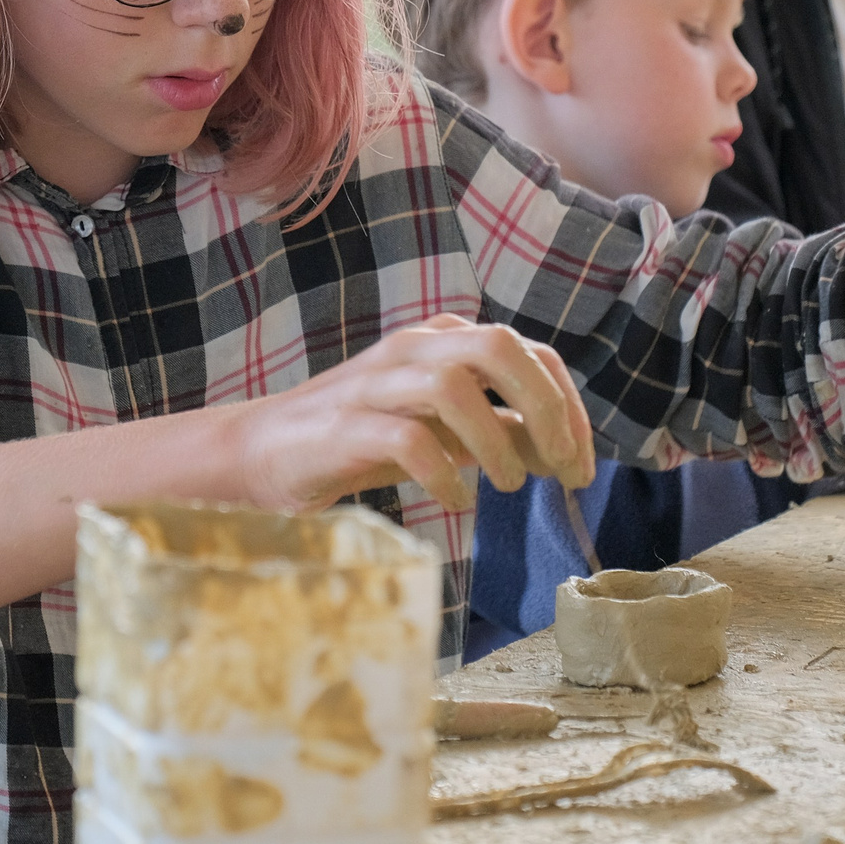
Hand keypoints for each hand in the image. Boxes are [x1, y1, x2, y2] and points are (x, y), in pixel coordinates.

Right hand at [233, 315, 596, 513]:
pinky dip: (443, 475)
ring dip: (494, 441)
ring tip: (506, 486)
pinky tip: (455, 501)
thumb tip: (565, 451)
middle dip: (544, 407)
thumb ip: (500, 432)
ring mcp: (374, 383)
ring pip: (452, 386)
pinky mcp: (343, 426)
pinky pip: (406, 438)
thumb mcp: (444, 433)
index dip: (568, 407)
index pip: (529, 352)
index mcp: (442, 342)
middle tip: (561, 468)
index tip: (581, 466)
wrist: (262, 453)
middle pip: (498, 347)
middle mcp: (412, 349)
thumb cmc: (361, 441)